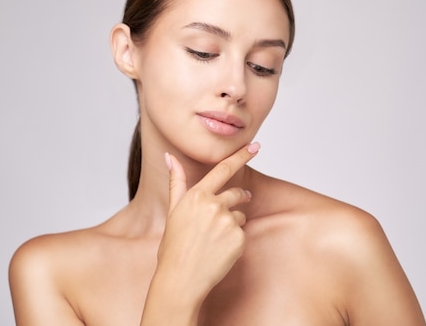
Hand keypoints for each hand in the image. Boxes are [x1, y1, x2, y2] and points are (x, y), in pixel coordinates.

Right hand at [155, 143, 259, 301]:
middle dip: (240, 197)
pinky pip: (243, 233)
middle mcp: (213, 205)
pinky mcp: (238, 238)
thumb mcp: (173, 211)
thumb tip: (170, 157)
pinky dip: (235, 240)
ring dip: (233, 223)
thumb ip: (176, 182)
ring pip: (240, 215)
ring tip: (214, 239)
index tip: (255, 146)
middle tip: (234, 207)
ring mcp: (227, 222)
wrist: (181, 279)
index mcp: (197, 195)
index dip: (241, 156)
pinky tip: (220, 250)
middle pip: (236, 193)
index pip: (223, 169)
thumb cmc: (173, 247)